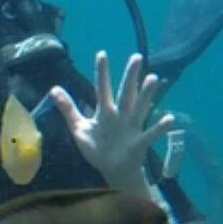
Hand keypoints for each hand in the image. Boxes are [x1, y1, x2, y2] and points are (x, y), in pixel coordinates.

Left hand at [49, 51, 174, 187]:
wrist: (111, 169)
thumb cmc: (96, 146)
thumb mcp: (79, 128)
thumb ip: (68, 109)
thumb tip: (53, 89)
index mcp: (105, 112)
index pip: (102, 89)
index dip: (101, 73)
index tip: (101, 54)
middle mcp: (120, 115)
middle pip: (125, 92)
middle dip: (130, 76)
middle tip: (136, 57)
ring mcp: (131, 127)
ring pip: (139, 107)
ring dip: (146, 94)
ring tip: (152, 78)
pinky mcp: (139, 142)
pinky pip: (150, 133)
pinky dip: (160, 127)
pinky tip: (169, 118)